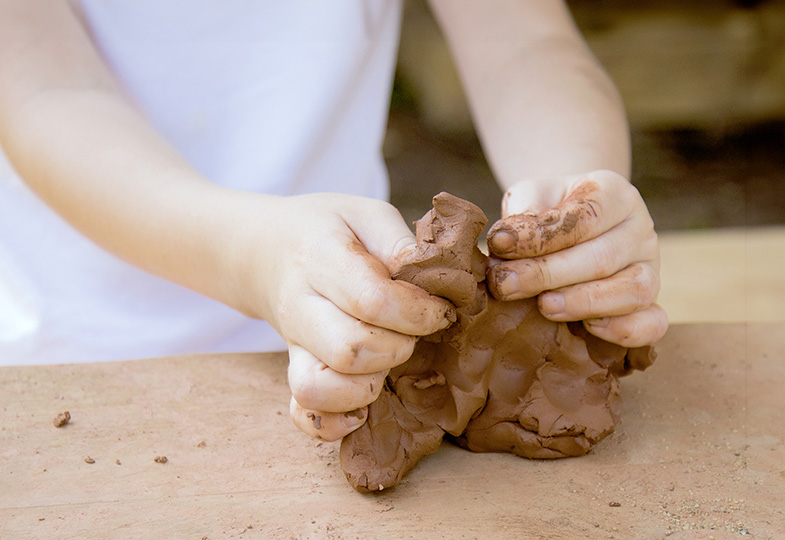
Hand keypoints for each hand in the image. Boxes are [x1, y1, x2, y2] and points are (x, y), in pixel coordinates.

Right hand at [247, 194, 453, 441]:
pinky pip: (303, 414)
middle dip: (398, 347)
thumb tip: (436, 280)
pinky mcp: (292, 371)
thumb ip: (400, 241)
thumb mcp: (365, 213)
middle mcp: (301, 306)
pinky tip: (362, 408)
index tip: (439, 309)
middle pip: (350, 350)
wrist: (266, 249)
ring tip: (387, 360)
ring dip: (369, 385)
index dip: (417, 312)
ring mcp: (293, 345)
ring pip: (321, 387)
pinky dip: (335, 422)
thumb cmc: (328, 230)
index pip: (371, 300)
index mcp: (321, 258)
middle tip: (412, 332)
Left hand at [486, 170, 667, 346]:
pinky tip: (587, 328)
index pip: (585, 214)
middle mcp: (640, 230)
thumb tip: (503, 243)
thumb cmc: (547, 210)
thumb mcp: (532, 196)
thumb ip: (522, 214)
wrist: (569, 227)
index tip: (499, 245)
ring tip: (543, 306)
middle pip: (603, 257)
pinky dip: (623, 330)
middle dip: (548, 274)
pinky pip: (652, 324)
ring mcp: (651, 269)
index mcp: (615, 193)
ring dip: (583, 303)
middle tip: (505, 284)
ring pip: (632, 291)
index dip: (541, 234)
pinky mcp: (651, 305)